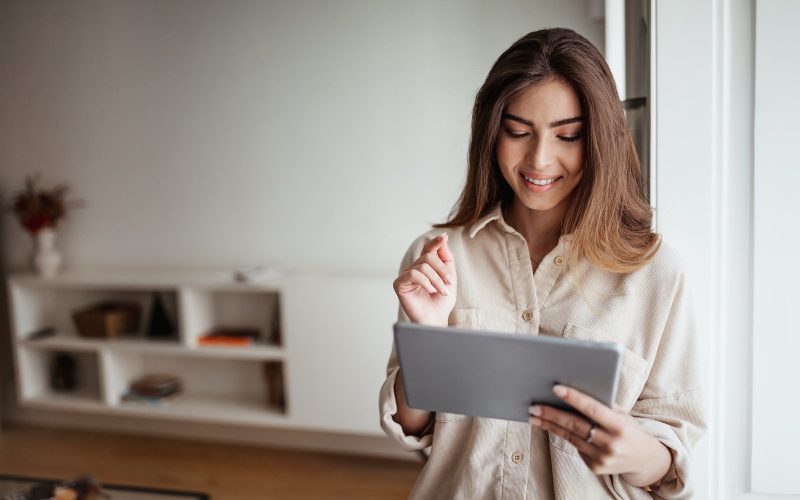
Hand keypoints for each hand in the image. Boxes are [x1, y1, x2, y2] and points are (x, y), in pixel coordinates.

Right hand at [393, 232, 456, 326]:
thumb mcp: (449, 277)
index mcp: (426, 265)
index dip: (435, 242)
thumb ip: (446, 258)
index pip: (429, 248)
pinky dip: (425, 282)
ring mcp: (406, 275)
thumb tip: (442, 239)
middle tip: (449, 283)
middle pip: (428, 257)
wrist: (436, 318)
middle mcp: (415, 268)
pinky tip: (430, 291)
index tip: (444, 237)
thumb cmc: (441, 301)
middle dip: (442, 270)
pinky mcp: (399, 284)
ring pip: (422, 266)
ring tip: (442, 291)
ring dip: (437, 279)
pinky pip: (413, 274)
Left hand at [529, 384, 672, 487]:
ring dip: (550, 425)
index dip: (573, 398)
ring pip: (570, 437)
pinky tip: (552, 427)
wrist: (645, 459)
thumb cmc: (629, 429)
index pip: (592, 409)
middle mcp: (611, 444)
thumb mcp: (622, 415)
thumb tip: (573, 393)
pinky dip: (565, 436)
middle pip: (575, 425)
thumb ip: (602, 406)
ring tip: (535, 416)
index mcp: (620, 426)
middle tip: (534, 406)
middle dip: (551, 414)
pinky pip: (576, 447)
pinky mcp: (595, 467)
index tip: (556, 388)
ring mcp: (602, 458)